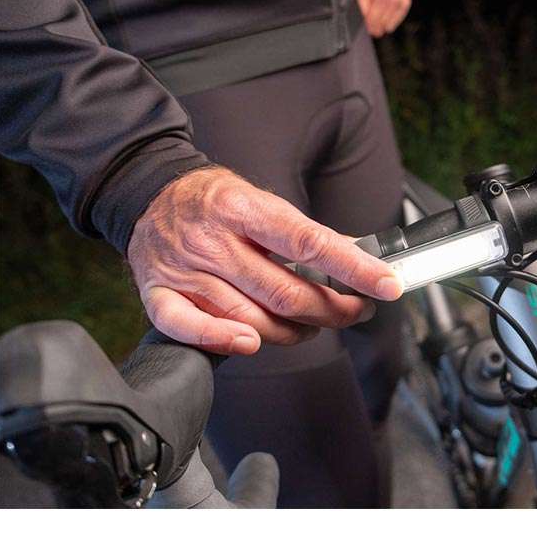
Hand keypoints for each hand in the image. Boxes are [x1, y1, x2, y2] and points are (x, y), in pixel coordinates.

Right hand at [127, 167, 402, 355]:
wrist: (150, 192)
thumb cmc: (215, 201)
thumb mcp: (261, 198)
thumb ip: (301, 231)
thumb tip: (355, 257)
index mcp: (244, 208)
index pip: (310, 242)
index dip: (354, 269)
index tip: (387, 285)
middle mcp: (214, 240)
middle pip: (285, 292)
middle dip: (332, 310)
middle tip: (354, 310)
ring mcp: (185, 269)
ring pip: (251, 318)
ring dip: (294, 332)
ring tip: (312, 325)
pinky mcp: (160, 293)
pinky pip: (190, 328)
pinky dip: (224, 342)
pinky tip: (252, 343)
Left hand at [354, 0, 411, 36]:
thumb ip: (361, 3)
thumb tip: (366, 20)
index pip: (368, 11)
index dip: (368, 23)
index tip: (369, 30)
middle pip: (379, 15)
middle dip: (376, 26)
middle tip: (375, 33)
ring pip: (389, 15)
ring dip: (385, 25)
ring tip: (381, 30)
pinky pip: (400, 12)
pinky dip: (395, 20)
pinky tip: (390, 26)